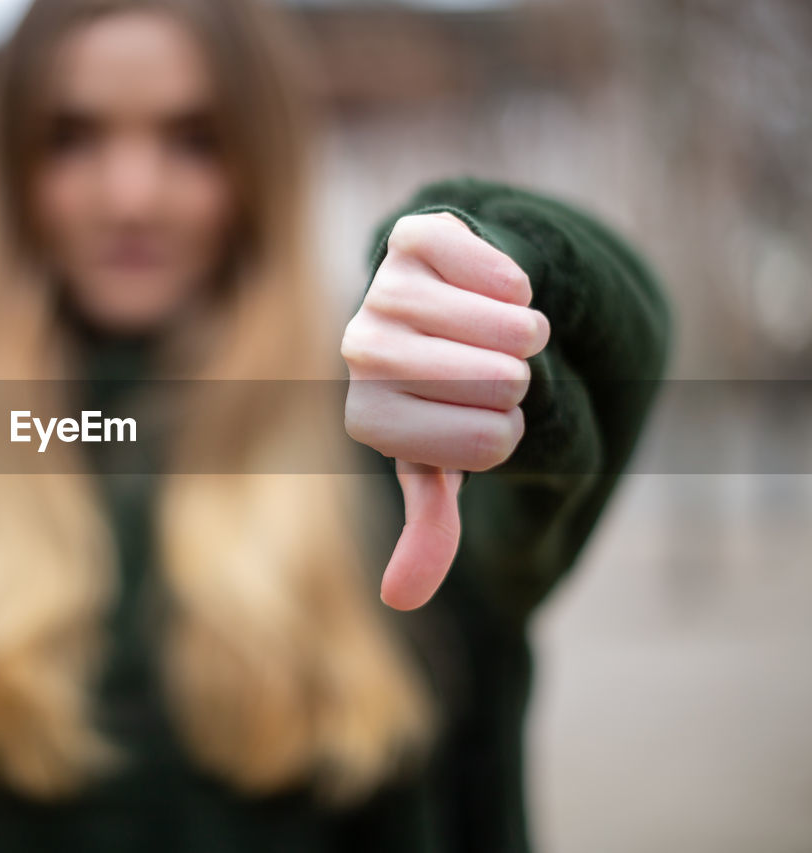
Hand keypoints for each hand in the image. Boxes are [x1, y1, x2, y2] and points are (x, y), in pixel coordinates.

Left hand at [341, 212, 549, 608]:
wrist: (430, 300)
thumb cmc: (439, 391)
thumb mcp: (438, 460)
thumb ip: (428, 526)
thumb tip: (401, 600)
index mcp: (368, 419)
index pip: (488, 444)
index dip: (504, 430)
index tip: (476, 415)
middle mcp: (361, 353)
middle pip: (500, 383)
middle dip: (515, 380)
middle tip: (486, 368)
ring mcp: (381, 291)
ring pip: (509, 328)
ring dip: (526, 332)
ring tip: (501, 332)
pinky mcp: (413, 237)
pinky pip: (500, 270)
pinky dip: (518, 282)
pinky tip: (494, 287)